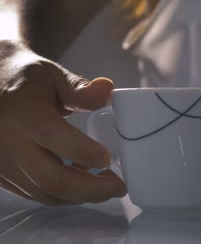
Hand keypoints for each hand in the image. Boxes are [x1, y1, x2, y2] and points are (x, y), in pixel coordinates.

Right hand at [0, 41, 125, 204]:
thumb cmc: (26, 81)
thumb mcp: (53, 75)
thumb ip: (79, 88)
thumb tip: (107, 89)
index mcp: (23, 111)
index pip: (52, 136)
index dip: (83, 151)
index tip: (108, 158)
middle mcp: (8, 142)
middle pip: (51, 179)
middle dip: (91, 189)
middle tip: (119, 186)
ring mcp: (2, 164)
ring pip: (45, 193)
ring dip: (81, 194)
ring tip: (107, 183)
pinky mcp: (2, 177)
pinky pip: (36, 194)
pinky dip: (65, 194)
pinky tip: (83, 179)